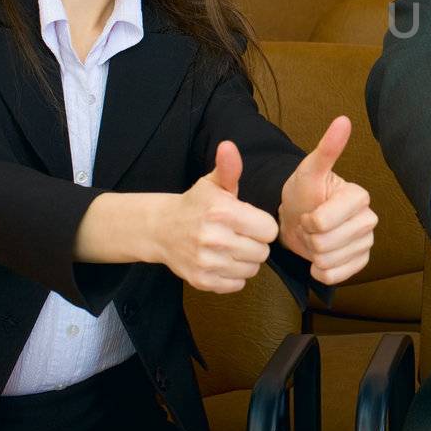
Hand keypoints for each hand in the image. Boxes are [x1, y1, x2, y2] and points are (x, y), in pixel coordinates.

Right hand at [154, 140, 279, 292]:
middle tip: (238, 235)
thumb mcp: (213, 183)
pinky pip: (237, 284)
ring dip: (245, 260)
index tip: (248, 221)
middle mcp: (214, 239)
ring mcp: (207, 262)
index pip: (269, 230)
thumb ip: (228, 168)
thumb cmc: (196, 205)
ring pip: (252, 269)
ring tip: (230, 247)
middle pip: (263, 252)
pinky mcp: (202, 281)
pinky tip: (221, 261)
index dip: (262, 226)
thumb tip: (228, 146)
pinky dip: (233, 275)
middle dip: (255, 243)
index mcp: (222, 212)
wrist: (161, 229)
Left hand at [280, 115, 378, 284]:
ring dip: (313, 254)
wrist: (298, 218)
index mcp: (359, 197)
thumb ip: (327, 148)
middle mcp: (369, 219)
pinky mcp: (361, 261)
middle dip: (309, 238)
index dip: (309, 221)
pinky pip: (335, 276)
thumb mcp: (308, 171)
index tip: (308, 211)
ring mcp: (366, 242)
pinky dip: (320, 271)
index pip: (325, 221)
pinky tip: (318, 258)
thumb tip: (343, 120)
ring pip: (329, 261)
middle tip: (308, 225)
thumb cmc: (303, 193)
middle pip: (326, 244)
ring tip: (313, 238)